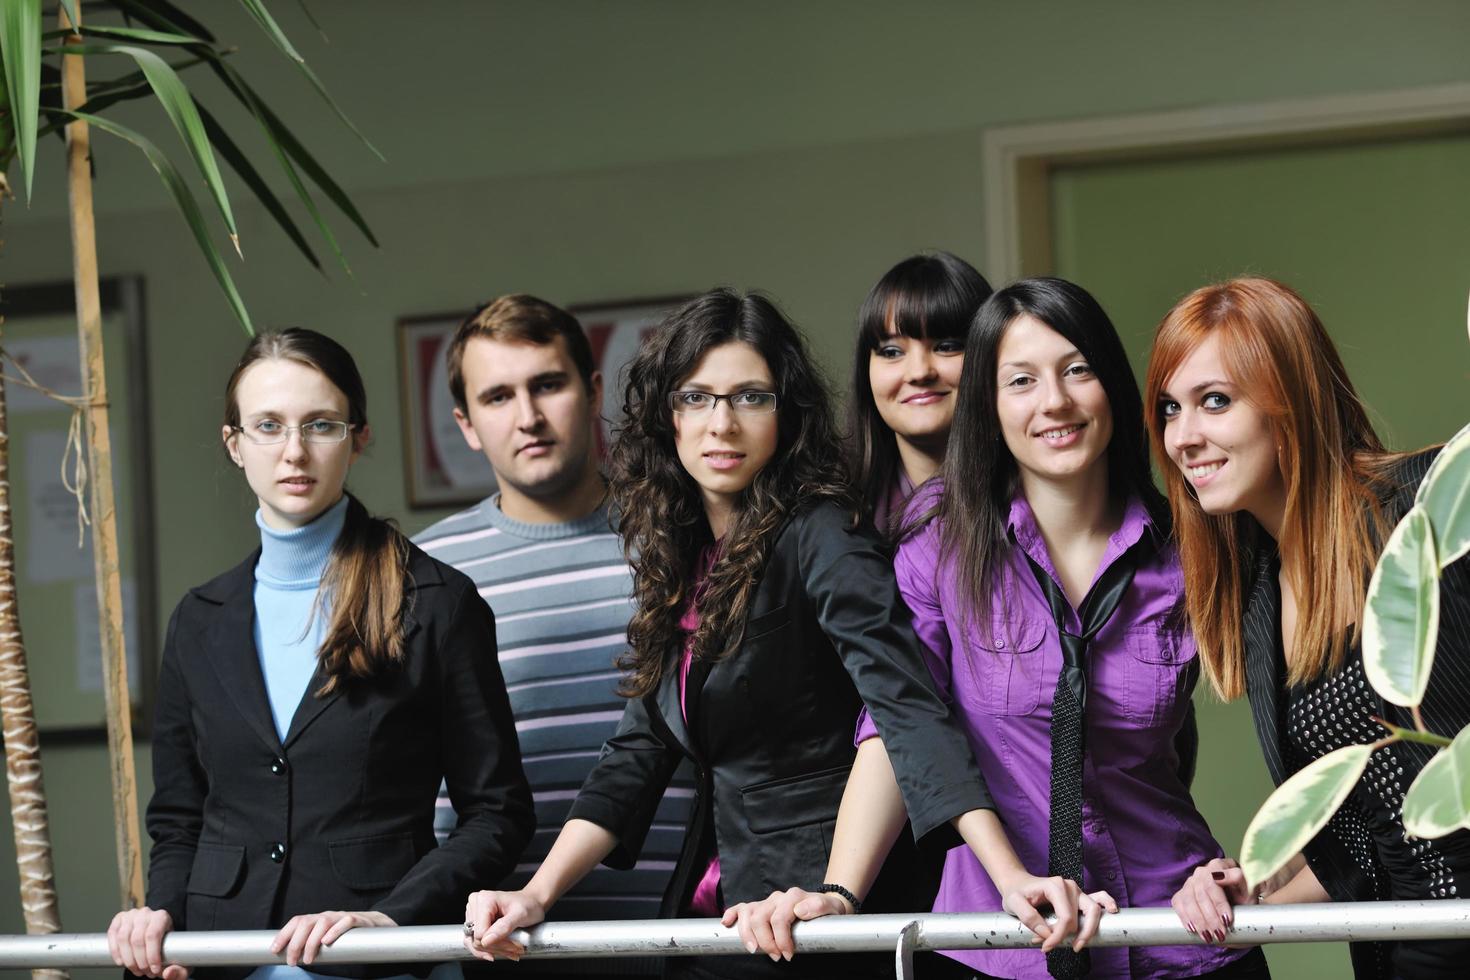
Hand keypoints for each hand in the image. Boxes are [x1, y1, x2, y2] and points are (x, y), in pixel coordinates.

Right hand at [107, 907, 188, 979]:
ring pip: (123, 938)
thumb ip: (179, 969)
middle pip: (137, 939)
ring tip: (135, 969)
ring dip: (128, 959)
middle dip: (140, 961)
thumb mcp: (178, 958)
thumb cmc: (168, 946)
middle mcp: (145, 913)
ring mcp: (130, 915)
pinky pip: (113, 935)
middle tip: (144, 972)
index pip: (153, 935)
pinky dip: (115, 951)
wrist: (157, 937)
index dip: (152, 956)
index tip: (154, 970)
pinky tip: (121, 962)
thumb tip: (167, 974)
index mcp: (162, 917)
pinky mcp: (118, 920)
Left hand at [269, 910, 394, 966]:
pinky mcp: (357, 920)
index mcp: (317, 919)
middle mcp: (326, 915)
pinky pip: (345, 922)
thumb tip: (291, 957)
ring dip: (312, 942)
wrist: (375, 925)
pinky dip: (334, 931)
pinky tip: (327, 942)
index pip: (297, 921)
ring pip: (322, 923)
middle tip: (293, 961)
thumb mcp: (326, 937)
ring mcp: (341, 916)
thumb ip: (311, 943)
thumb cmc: (346, 935)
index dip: (283, 934)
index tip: (274, 950)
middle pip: (306, 923)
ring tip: (309, 959)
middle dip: (295, 943)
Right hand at [463, 889, 543, 961]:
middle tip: (516, 949)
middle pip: (477, 939)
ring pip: (475, 943)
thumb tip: (486, 941)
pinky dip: (489, 949)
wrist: (532, 902)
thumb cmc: (528, 904)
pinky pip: (476, 942)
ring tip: (511, 950)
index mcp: (484, 899)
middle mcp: (475, 904)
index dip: (496, 943)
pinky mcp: (475, 922)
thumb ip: (504, 927)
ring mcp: (473, 913)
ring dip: (494, 951)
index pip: (480, 933)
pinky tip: (503, 949)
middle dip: (497, 948)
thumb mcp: (521, 914)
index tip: (514, 946)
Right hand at [720, 887, 852, 961]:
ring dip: (747, 934)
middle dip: (765, 941)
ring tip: (755, 950)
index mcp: (793, 897)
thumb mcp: (831, 908)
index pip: (779, 918)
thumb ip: (819, 906)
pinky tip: (727, 923)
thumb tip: (799, 911)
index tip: (788, 955)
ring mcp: (766, 902)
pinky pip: (741, 907)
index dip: (781, 939)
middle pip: (760, 918)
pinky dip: (732, 914)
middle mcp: (777, 898)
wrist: (824, 907)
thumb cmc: (827, 911)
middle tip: (776, 957)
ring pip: (747, 913)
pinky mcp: (760, 907)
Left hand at [998, 874, 1117, 952]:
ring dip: (1090, 930)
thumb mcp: (1014, 903)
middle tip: (1055, 947)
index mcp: (1055, 886)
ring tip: (1079, 945)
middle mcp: (1070, 886)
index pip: (1066, 917)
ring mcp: (1077, 891)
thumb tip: (1048, 934)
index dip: (1059, 936)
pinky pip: (1099, 898)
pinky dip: (1107, 904)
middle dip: (1072, 936)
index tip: (1046, 947)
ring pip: (1094, 910)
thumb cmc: (1016, 892)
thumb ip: (1030, 918)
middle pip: (1082, 916)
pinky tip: (1112, 911)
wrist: (1017, 883)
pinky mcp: (1079, 897)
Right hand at [1172, 857, 1253, 944]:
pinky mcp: (1182, 893)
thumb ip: (1244, 881)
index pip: (1215, 880)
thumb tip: (1235, 874)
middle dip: (1210, 916)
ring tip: (1208, 936)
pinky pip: (1179, 904)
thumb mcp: (1250, 890)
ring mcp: (1191, 881)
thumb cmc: (1244, 896)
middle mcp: (1203, 871)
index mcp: (1220, 865)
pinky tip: (1193, 929)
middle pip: (1201, 892)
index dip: (1220, 902)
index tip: (1227, 920)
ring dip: (1198, 920)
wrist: (1237, 905)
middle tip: (1220, 933)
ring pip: (1189, 899)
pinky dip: (1185, 917)